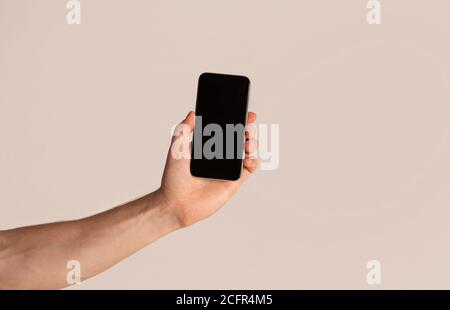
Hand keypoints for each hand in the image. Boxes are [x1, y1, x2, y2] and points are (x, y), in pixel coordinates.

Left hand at [158, 111, 258, 226]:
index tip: (243, 113)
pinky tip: (249, 156)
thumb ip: (184, 130)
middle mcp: (220, 155)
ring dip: (252, 143)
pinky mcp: (235, 181)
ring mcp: (229, 168)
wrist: (176, 203)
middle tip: (248, 125)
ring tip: (248, 141)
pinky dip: (254, 160)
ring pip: (248, 151)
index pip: (226, 129)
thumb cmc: (174, 178)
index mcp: (208, 145)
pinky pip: (250, 168)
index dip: (236, 120)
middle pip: (240, 138)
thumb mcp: (176, 149)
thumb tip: (192, 113)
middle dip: (248, 129)